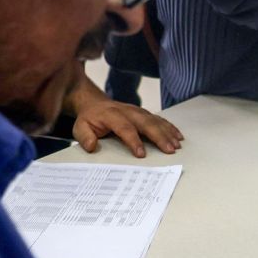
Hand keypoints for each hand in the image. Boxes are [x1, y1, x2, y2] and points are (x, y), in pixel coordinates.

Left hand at [65, 69, 182, 156]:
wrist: (94, 103)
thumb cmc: (89, 119)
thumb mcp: (79, 127)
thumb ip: (84, 136)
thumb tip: (92, 146)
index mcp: (111, 115)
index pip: (125, 127)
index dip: (133, 141)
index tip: (141, 154)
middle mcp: (128, 111)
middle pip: (146, 123)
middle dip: (159, 137)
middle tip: (169, 150)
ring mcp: (138, 111)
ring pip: (155, 120)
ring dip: (167, 133)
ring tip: (176, 145)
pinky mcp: (144, 113)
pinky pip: (159, 119)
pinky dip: (170, 127)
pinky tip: (178, 136)